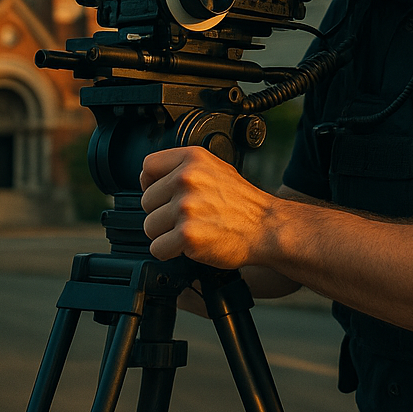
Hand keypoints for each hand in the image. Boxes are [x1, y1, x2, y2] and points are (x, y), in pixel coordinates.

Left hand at [139, 146, 274, 268]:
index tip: (162, 194)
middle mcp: (187, 179)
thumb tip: (150, 178)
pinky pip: (157, 248)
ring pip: (149, 226)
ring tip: (190, 230)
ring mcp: (186, 207)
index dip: (151, 183)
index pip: (148, 166)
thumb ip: (184, 168)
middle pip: (146, 201)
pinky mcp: (187, 235)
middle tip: (186, 217)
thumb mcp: (215, 168)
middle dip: (161, 213)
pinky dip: (170, 252)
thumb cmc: (242, 202)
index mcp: (192, 159)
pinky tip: (189, 245)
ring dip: (165, 234)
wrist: (266, 227)